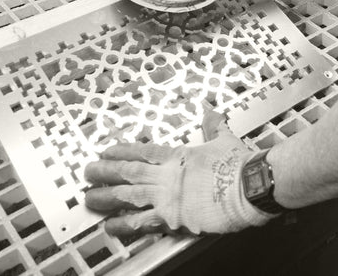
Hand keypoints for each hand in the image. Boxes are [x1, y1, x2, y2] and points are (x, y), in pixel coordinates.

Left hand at [83, 114, 274, 236]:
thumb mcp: (223, 138)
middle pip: (128, 172)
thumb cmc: (239, 163)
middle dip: (104, 172)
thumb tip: (210, 111)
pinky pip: (142, 222)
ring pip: (128, 196)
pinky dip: (125, 224)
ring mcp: (167, 197)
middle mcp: (167, 176)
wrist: (250, 185)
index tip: (106, 151)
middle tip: (87, 172)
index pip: (142, 151)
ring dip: (106, 197)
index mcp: (178, 156)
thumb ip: (213, 125)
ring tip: (89, 199)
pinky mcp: (173, 218)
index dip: (121, 151)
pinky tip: (111, 226)